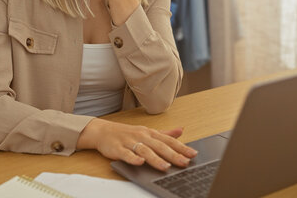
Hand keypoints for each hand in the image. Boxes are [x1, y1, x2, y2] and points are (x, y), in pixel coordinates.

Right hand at [76, 118, 197, 171]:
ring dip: (155, 158)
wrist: (103, 131)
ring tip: (165, 166)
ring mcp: (130, 142)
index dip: (181, 147)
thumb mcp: (147, 132)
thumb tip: (181, 131)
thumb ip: (164, 133)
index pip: (168, 140)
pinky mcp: (118, 148)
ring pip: (145, 150)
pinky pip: (126, 154)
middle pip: (159, 146)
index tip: (193, 154)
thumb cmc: (127, 133)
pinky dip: (133, 158)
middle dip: (173, 154)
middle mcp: (142, 136)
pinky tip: (140, 162)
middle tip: (184, 162)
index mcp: (150, 133)